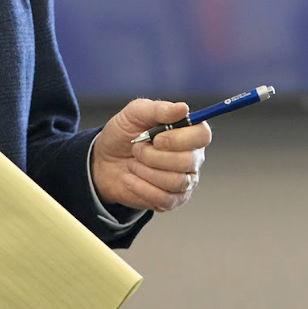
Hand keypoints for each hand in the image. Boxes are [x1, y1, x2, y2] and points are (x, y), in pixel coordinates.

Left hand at [91, 99, 210, 211]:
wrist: (104, 160)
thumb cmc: (123, 133)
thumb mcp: (135, 113)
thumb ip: (158, 109)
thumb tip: (183, 108)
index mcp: (188, 131)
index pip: (202, 135)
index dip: (180, 138)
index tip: (156, 138)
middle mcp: (192, 157)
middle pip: (188, 161)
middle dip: (154, 156)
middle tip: (136, 149)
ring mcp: (184, 181)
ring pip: (175, 181)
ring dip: (145, 171)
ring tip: (133, 163)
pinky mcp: (172, 200)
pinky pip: (164, 199)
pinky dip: (141, 187)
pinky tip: (129, 178)